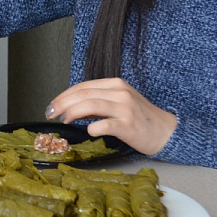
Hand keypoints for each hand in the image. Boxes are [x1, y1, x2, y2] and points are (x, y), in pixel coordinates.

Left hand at [44, 78, 176, 154]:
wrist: (166, 131)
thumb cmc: (140, 118)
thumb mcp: (118, 102)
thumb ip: (97, 102)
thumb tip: (71, 107)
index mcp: (115, 84)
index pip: (82, 86)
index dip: (63, 96)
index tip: (52, 105)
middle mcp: (120, 93)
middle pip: (83, 94)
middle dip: (62, 104)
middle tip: (50, 114)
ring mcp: (125, 108)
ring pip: (90, 105)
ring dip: (72, 113)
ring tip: (64, 121)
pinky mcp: (129, 125)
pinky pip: (105, 125)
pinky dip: (92, 128)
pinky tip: (88, 132)